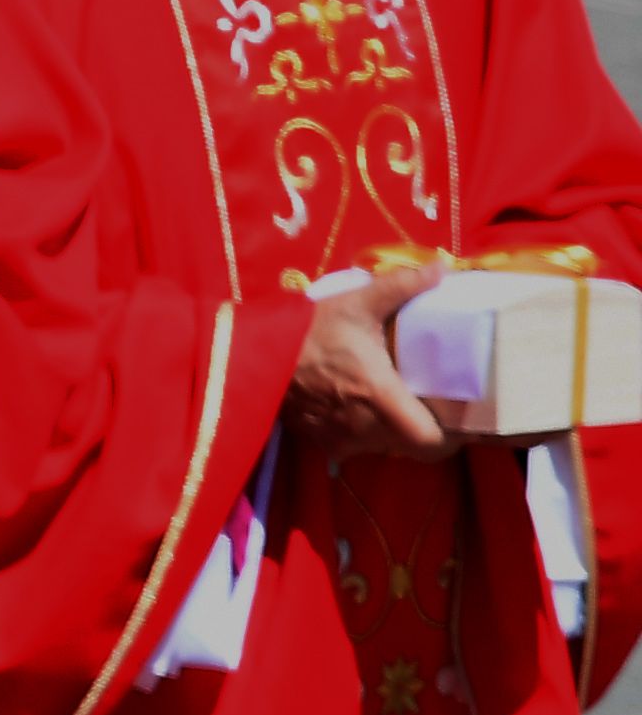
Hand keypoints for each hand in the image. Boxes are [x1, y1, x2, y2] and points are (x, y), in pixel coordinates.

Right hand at [287, 262, 450, 456]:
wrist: (252, 352)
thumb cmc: (309, 330)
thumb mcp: (357, 302)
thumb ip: (402, 286)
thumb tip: (442, 266)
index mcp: (381, 397)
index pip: (431, 442)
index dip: (453, 438)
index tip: (463, 421)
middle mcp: (364, 427)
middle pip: (414, 448)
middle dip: (428, 430)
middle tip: (436, 406)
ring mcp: (341, 438)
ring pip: (386, 447)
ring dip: (397, 431)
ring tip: (399, 403)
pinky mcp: (321, 440)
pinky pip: (357, 445)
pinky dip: (367, 432)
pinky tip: (361, 407)